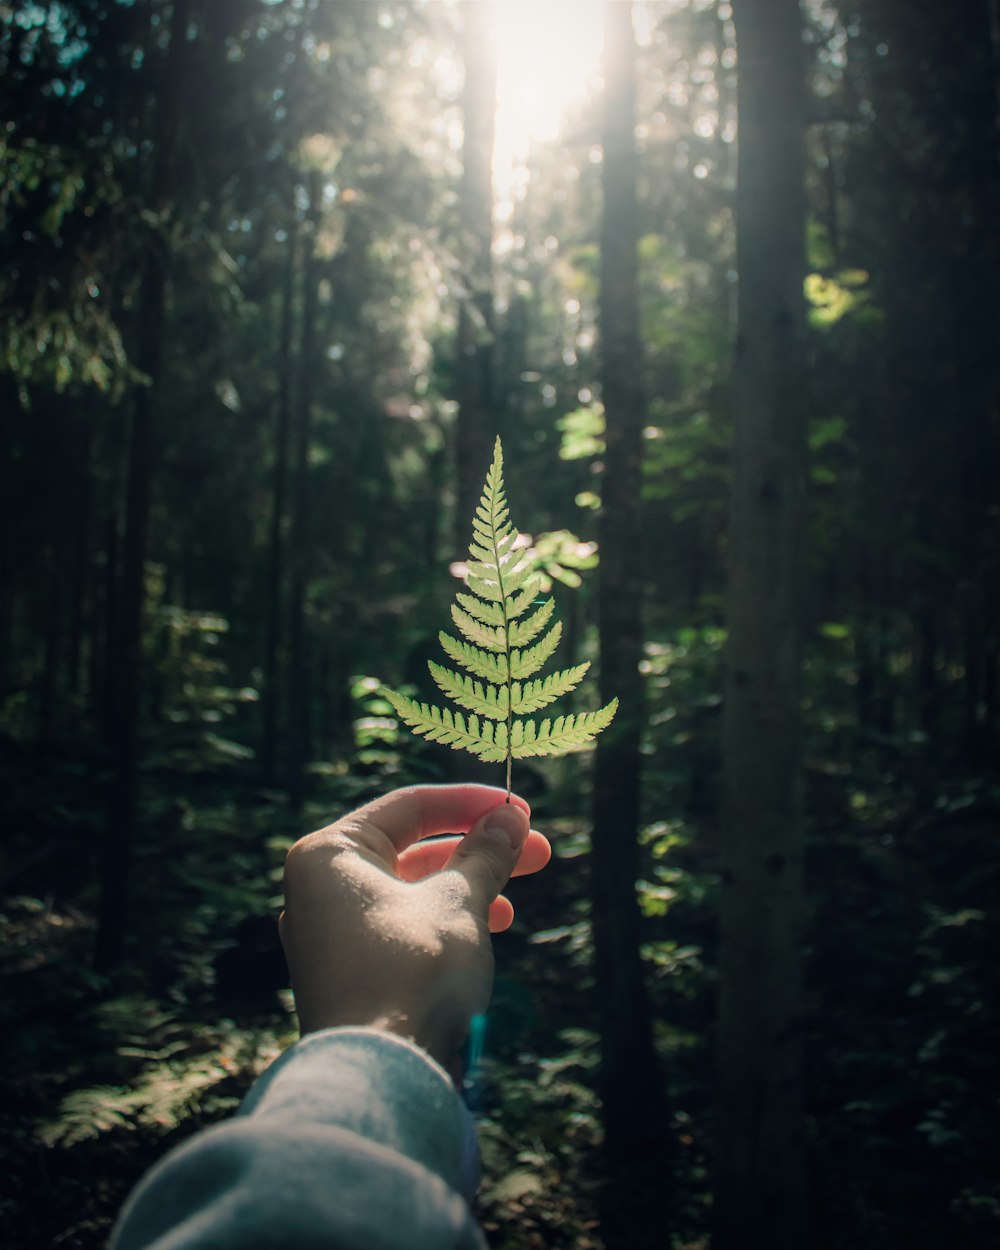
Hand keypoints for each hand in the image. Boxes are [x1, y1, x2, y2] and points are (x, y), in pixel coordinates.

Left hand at [279, 784, 550, 1077]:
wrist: (381, 1079)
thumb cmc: (411, 972)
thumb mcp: (458, 902)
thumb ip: (485, 854)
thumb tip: (509, 818)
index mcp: (329, 855)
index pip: (408, 807)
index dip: (470, 804)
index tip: (520, 810)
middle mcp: (320, 890)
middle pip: (411, 850)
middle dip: (477, 850)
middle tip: (537, 851)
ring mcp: (331, 936)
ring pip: (410, 892)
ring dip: (466, 889)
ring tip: (512, 901)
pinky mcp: (350, 974)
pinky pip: (402, 929)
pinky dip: (444, 923)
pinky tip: (486, 933)